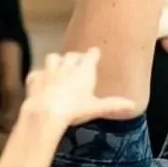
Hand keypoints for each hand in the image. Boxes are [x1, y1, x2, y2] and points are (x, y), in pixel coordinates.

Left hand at [23, 49, 139, 129]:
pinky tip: (41, 82)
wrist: (46, 112)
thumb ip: (113, 105)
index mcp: (84, 69)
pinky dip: (39, 76)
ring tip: (59, 68)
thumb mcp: (96, 108)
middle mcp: (66, 65)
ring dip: (56, 61)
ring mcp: (49, 70)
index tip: (94, 53)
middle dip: (75, 57)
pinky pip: (37, 73)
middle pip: (72, 55)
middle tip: (78, 64)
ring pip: (53, 57)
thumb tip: (133, 105)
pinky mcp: (34, 78)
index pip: (91, 54)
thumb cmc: (75, 109)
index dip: (93, 54)